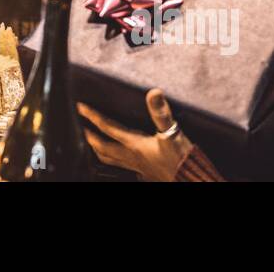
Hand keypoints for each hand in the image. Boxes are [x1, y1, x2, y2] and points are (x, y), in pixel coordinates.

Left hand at [77, 89, 193, 181]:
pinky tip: (118, 159)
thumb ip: (161, 113)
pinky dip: (114, 161)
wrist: (192, 181)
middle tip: (81, 125)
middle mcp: (131, 156)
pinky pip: (122, 167)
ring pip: (109, 159)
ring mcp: (136, 167)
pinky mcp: (144, 174)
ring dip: (98, 150)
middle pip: (102, 146)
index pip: (107, 127)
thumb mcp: (172, 133)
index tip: (80, 106)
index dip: (92, 116)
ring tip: (91, 142)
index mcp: (134, 144)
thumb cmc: (181, 159)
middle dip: (89, 135)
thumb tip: (154, 93)